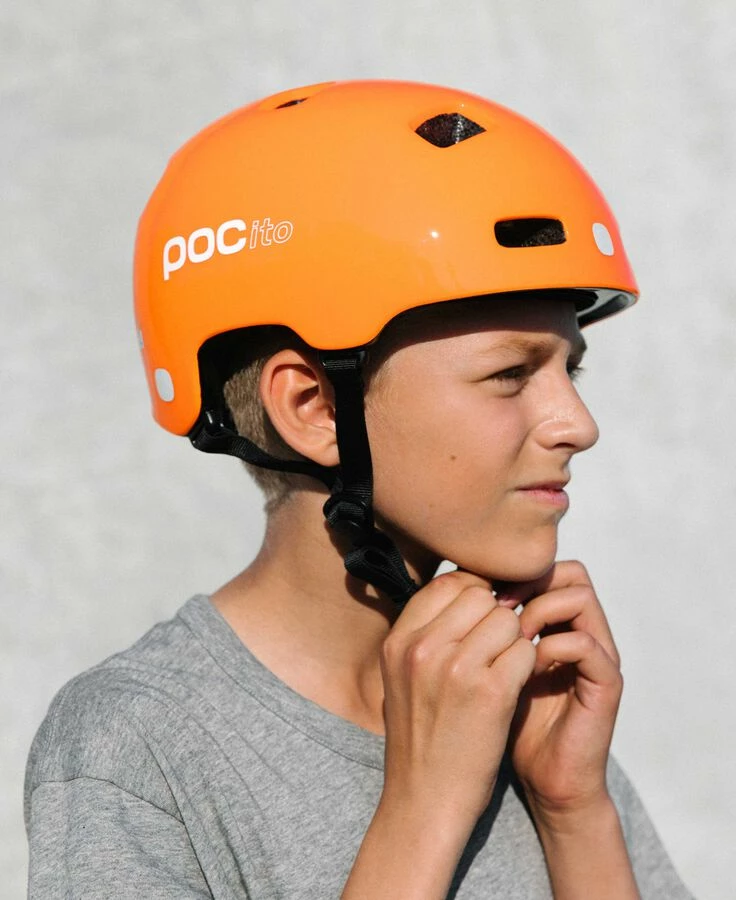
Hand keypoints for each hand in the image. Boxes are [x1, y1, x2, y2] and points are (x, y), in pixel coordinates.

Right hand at [380, 571, 535, 832]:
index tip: (484, 617)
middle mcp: (422, 648)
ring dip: (514, 640)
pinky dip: (528, 666)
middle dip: (496, 615)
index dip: (475, 593)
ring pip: (507, 619)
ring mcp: (456, 668)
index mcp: (398, 641)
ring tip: (504, 669)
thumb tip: (464, 590)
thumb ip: (425, 633)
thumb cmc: (420, 739)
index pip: (447, 582)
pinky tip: (515, 687)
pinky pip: (525, 651)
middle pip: (480, 595)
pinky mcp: (491, 693)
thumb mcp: (401, 677)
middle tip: (497, 647)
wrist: (424, 802)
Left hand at [498, 561, 622, 823]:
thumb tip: (446, 584)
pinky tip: (525, 669)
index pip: (544, 567)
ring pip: (579, 596)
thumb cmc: (505, 722)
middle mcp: (583, 630)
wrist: (542, 780)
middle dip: (526, 582)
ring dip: (539, 609)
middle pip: (569, 571)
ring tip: (509, 639)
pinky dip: (550, 647)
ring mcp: (599, 655)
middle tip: (494, 607)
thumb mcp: (483, 665)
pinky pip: (585, 644)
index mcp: (558, 622)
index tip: (477, 592)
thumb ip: (477, 628)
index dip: (509, 572)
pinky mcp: (606, 685)